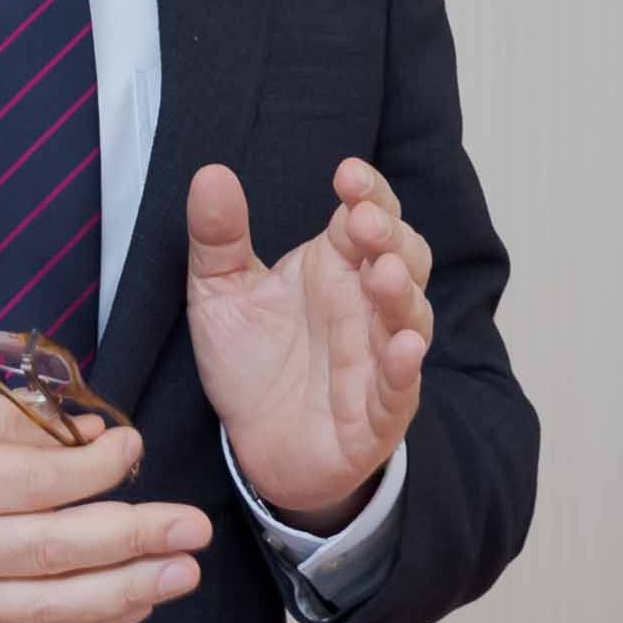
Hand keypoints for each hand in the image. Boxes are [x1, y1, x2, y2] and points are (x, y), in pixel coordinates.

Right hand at [0, 381, 210, 622]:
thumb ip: (19, 419)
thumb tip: (96, 439)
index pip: (33, 484)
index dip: (97, 470)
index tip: (133, 448)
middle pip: (52, 552)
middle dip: (133, 539)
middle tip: (191, 526)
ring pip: (50, 609)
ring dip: (128, 594)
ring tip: (181, 572)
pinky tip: (136, 605)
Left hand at [183, 160, 431, 527]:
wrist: (255, 447)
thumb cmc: (250, 363)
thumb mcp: (219, 294)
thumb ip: (217, 237)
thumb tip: (211, 174)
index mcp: (336, 266)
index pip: (367, 215)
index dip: (368, 193)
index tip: (347, 175)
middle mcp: (367, 305)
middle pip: (404, 256)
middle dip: (391, 236)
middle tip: (364, 222)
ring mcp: (379, 358)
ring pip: (411, 316)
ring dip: (403, 294)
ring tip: (384, 273)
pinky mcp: (380, 412)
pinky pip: (401, 387)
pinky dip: (404, 367)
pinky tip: (402, 347)